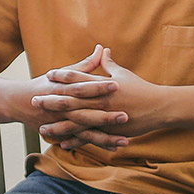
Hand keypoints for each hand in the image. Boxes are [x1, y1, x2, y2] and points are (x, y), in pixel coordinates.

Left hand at [33, 47, 169, 148]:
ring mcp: (104, 116)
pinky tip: (63, 143)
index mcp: (103, 84)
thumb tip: (102, 50)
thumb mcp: (124, 74)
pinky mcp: (110, 130)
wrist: (160, 106)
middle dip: (51, 101)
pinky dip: (75, 140)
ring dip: (58, 125)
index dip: (62, 76)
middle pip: (71, 100)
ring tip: (42, 128)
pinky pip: (89, 136)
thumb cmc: (142, 88)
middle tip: (34, 100)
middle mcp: (101, 100)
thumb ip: (109, 64)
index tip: (47, 74)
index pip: (78, 78)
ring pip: (76, 121)